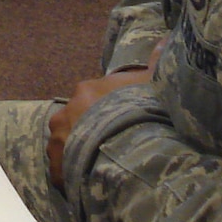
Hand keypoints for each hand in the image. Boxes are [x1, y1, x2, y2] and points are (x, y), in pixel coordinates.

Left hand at [48, 68, 152, 189]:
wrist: (123, 150)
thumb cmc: (137, 113)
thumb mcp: (151, 83)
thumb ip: (155, 62)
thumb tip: (165, 39)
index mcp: (84, 92)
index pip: (91, 99)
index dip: (106, 111)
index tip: (119, 121)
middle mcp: (64, 116)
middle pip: (75, 122)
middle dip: (88, 132)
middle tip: (111, 145)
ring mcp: (57, 144)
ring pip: (67, 147)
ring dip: (80, 154)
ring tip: (103, 166)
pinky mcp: (56, 170)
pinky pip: (64, 174)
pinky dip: (76, 178)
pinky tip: (94, 182)